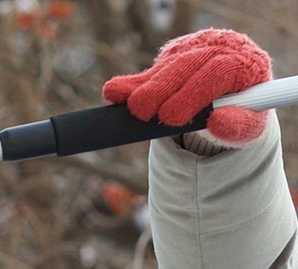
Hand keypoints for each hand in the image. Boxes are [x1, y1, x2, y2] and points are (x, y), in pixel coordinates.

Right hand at [102, 29, 271, 147]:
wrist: (235, 92)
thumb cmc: (241, 112)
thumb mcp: (248, 125)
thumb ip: (238, 126)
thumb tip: (217, 121)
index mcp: (245, 62)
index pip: (218, 70)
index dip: (192, 93)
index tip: (171, 117)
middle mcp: (221, 47)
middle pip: (187, 62)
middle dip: (161, 88)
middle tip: (142, 112)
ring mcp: (195, 48)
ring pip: (167, 64)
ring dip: (145, 86)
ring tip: (130, 107)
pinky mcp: (174, 54)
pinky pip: (153, 69)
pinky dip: (134, 82)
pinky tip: (115, 92)